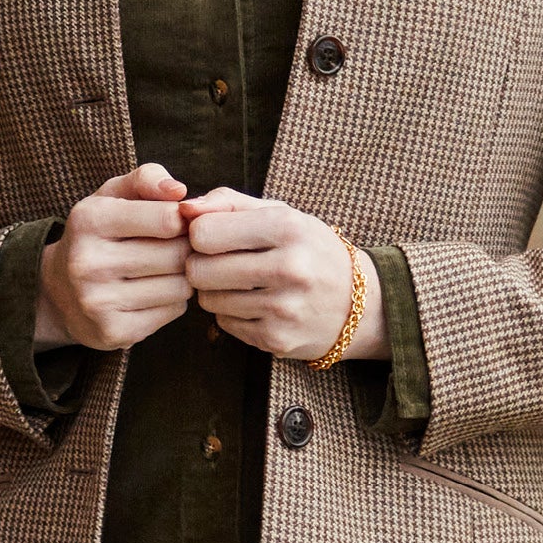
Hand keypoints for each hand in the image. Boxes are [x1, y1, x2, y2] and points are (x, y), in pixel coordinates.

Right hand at [38, 163, 190, 350]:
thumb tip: (181, 191)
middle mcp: (87, 262)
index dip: (182, 220)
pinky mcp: (113, 332)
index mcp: (90, 220)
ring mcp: (98, 301)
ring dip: (181, 277)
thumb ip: (147, 178)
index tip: (175, 223)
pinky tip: (152, 293)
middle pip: (177, 254)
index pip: (168, 218)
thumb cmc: (99, 234)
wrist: (59, 291)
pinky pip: (173, 312)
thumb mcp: (112, 196)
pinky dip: (172, 302)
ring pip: (180, 286)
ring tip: (162, 271)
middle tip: (173, 249)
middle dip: (184, 249)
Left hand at [182, 188, 386, 362]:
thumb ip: (228, 203)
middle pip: (199, 270)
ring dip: (215, 291)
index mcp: (287, 228)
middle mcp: (289, 268)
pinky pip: (224, 324)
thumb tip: (183, 209)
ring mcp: (284, 308)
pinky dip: (231, 314)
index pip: (203, 233)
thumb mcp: (279, 214)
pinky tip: (254, 305)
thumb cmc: (307, 248)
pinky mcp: (277, 339)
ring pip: (208, 300)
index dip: (200, 235)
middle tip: (220, 263)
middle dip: (201, 265)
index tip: (215, 238)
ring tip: (241, 283)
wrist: (358, 302)